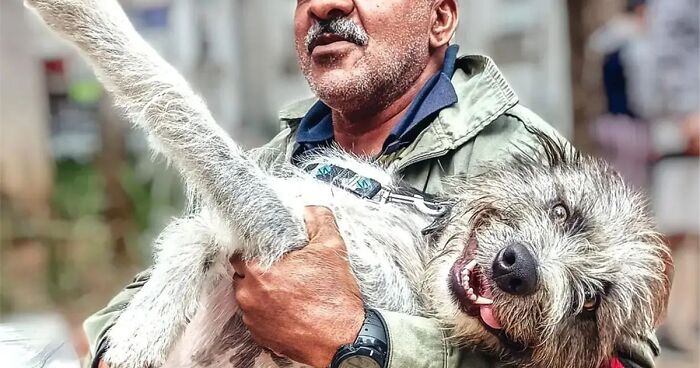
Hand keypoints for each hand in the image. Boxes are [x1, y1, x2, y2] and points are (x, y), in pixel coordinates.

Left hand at [231, 206, 364, 367]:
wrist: (343, 339)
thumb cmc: (335, 300)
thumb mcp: (332, 248)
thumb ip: (319, 220)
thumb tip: (310, 211)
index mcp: (259, 270)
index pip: (239, 250)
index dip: (253, 247)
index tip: (266, 249)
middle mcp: (249, 295)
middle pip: (242, 274)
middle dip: (258, 269)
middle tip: (282, 268)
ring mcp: (253, 318)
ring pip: (248, 296)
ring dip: (262, 290)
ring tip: (288, 289)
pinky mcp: (260, 336)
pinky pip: (256, 316)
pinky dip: (268, 310)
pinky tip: (288, 307)